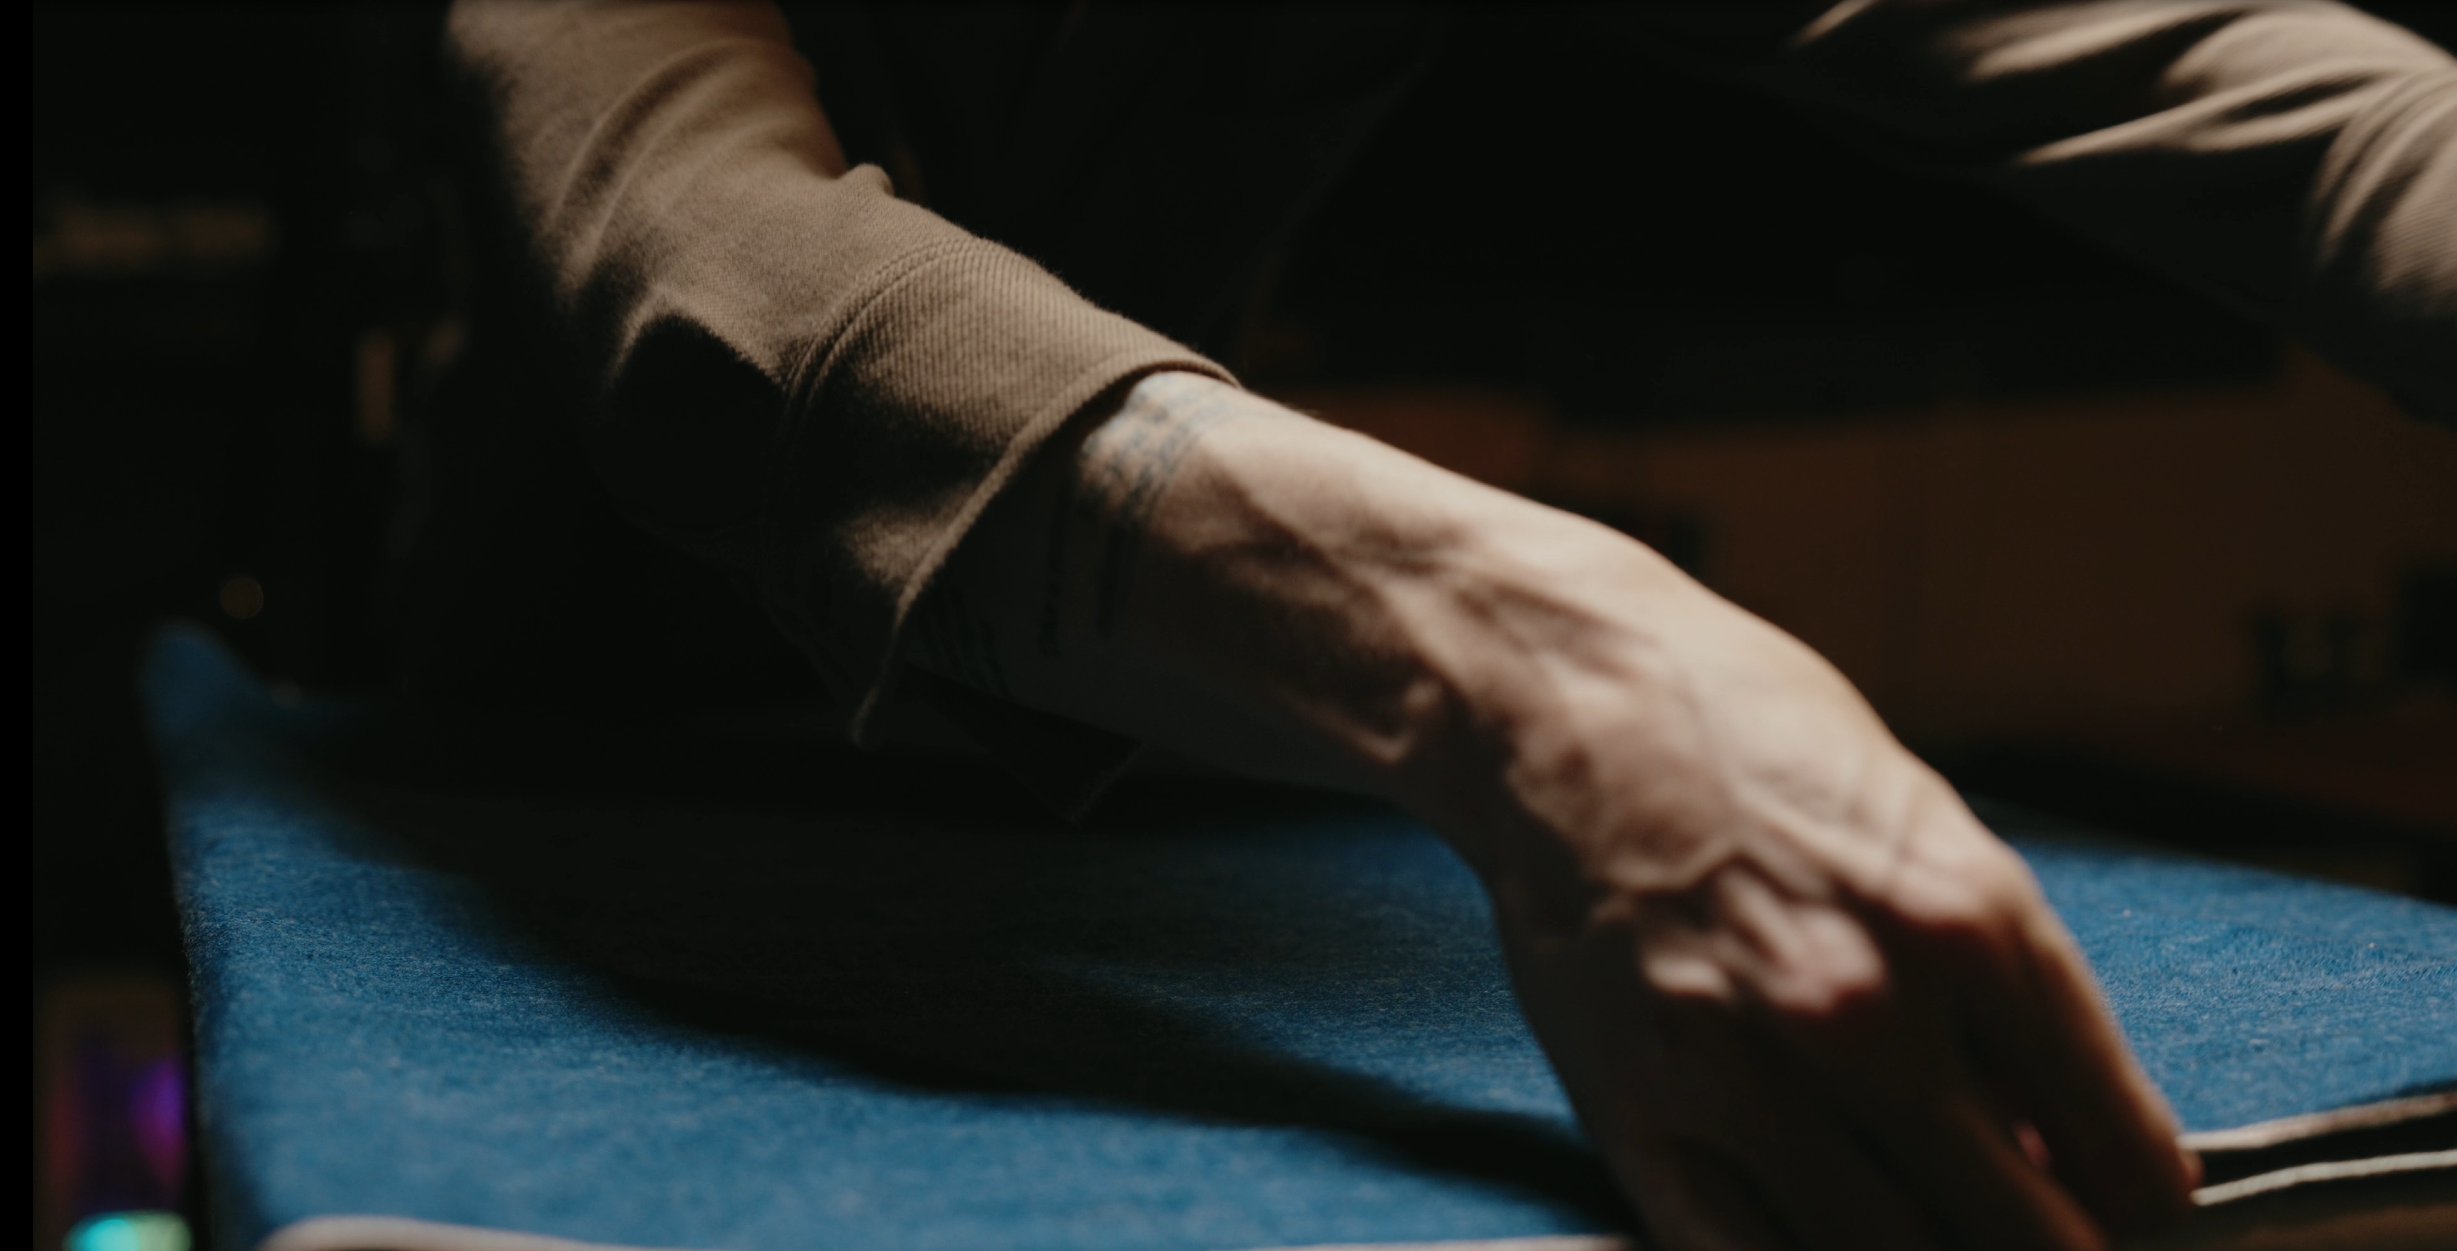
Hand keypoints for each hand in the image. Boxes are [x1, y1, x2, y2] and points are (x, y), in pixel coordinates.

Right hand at [1448, 555, 2199, 1248]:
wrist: (1559, 695)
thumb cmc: (1750, 739)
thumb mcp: (1925, 825)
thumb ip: (2002, 987)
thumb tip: (2060, 1144)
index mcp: (1968, 925)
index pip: (2127, 1160)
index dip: (2142, 1209)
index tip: (2123, 1213)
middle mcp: (1866, 1011)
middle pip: (2029, 1240)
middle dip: (2051, 1248)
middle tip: (2028, 1223)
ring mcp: (1744, 1074)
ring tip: (1924, 1220)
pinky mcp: (1639, 1114)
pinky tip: (1821, 1236)